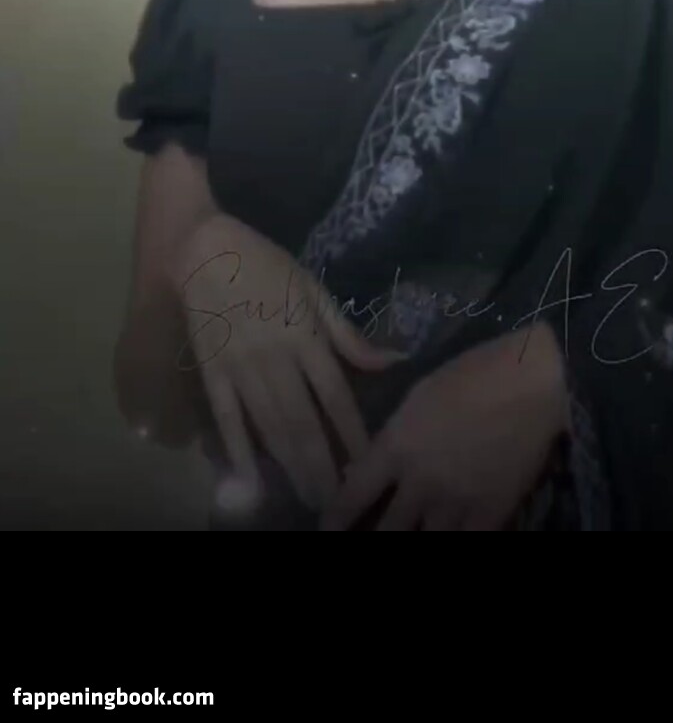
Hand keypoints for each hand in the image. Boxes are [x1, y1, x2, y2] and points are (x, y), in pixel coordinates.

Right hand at [172, 212, 403, 512]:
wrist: (204, 249)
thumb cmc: (266, 265)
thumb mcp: (313, 289)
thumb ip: (347, 333)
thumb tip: (392, 359)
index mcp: (305, 335)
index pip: (335, 396)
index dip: (352, 434)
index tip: (367, 466)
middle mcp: (275, 358)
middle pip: (303, 421)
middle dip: (321, 466)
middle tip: (336, 501)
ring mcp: (240, 368)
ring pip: (269, 426)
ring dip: (290, 465)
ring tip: (308, 497)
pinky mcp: (211, 373)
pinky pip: (227, 419)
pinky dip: (238, 452)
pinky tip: (251, 481)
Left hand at [320, 322, 569, 529]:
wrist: (534, 382)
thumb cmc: (474, 373)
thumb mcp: (420, 395)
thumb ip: (392, 436)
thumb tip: (362, 468)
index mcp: (397, 446)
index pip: (352, 495)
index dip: (335, 519)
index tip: (327, 530)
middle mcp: (419, 482)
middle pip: (386, 531)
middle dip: (375, 538)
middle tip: (371, 534)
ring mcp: (456, 503)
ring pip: (425, 542)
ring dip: (414, 539)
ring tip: (413, 533)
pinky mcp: (490, 514)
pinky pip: (465, 543)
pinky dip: (454, 539)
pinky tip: (450, 533)